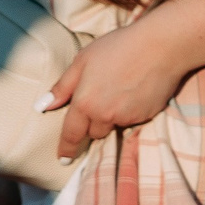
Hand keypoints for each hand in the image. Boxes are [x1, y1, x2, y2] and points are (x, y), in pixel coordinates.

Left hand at [43, 20, 189, 164]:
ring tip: (120, 93)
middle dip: (93, 124)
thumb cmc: (119, 47)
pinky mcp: (147, 115)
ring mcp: (128, 117)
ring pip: (115, 126)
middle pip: (94, 133)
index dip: (66, 148)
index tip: (64, 159)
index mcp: (85, 103)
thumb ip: (62, 86)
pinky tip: (136, 91)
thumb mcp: (83, 60)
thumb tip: (42, 106)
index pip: (71, 133)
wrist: (162, 46)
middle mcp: (105, 115)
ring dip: (112, 118)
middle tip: (100, 103)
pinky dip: (131, 111)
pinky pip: (134, 120)